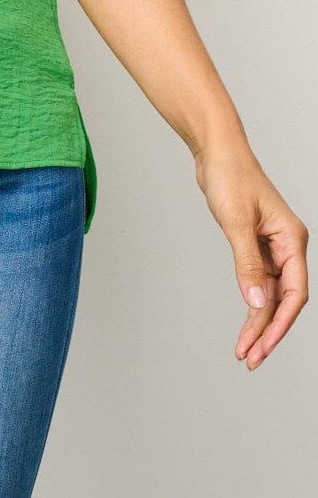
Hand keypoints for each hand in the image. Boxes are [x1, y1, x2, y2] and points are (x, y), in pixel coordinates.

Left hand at [194, 145, 308, 369]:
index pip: (295, 292)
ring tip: (243, 351)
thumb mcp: (236, 223)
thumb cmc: (230, 176)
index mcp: (292, 240)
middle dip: (267, 331)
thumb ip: (247, 264)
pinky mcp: (255, 244)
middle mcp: (287, 246)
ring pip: (269, 294)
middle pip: (283, 299)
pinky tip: (244, 323)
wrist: (215, 151)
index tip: (263, 346)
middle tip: (251, 359)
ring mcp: (272, 247)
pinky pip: (257, 282)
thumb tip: (256, 304)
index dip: (281, 323)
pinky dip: (250, 302)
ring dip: (257, 322)